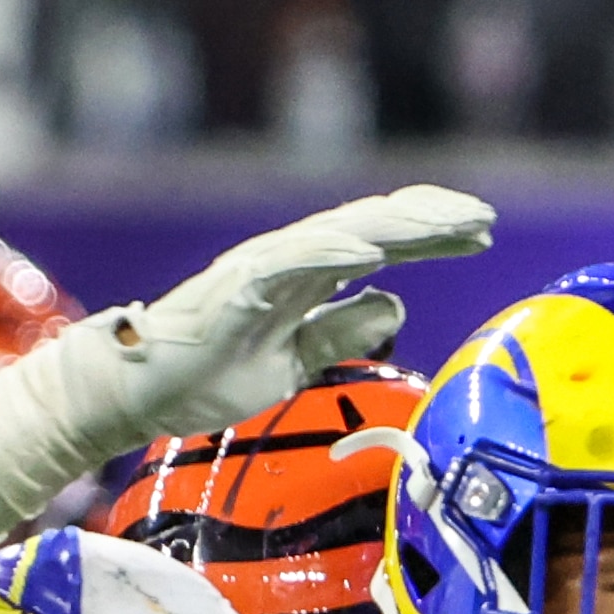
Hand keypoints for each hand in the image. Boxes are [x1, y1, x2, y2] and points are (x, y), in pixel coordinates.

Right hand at [0, 186, 496, 540]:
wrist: (130, 394)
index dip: (430, 237)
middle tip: (483, 218)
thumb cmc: (203, 376)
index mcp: (303, 278)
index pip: (379, 246)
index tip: (481, 235)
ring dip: (396, 225)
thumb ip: (341, 331)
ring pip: (339, 233)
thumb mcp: (295, 360)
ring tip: (446, 221)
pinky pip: (290, 263)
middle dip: (429, 221)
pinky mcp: (233, 289)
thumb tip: (394, 306)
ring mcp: (259, 270)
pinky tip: (376, 250)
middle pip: (371, 228)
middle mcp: (286, 262)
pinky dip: (333, 252)